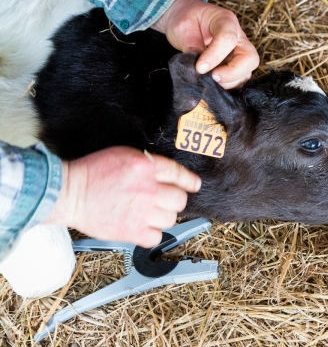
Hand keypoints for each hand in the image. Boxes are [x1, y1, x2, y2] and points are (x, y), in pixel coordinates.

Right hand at [43, 147, 200, 247]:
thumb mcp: (124, 155)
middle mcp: (148, 189)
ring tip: (147, 213)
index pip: (179, 174)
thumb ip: (149, 164)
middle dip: (173, 200)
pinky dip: (151, 234)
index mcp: (146, 166)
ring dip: (162, 217)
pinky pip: (157, 237)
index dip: (189, 181)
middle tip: (161, 201)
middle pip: (180, 200)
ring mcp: (142, 211)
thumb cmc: (93, 173)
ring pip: (171, 219)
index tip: (194, 186)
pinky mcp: (133, 231)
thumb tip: (168, 175)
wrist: (69, 193)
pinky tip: (141, 226)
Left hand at [152, 0, 259, 88]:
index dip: (215, 56)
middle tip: (212, 77)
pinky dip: (228, 86)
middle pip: (250, 58)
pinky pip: (239, 81)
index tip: (199, 68)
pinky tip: (213, 85)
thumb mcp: (182, 28)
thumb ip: (191, 47)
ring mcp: (240, 53)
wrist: (186, 19)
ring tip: (209, 81)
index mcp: (226, 21)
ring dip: (229, 82)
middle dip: (232, 72)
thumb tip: (200, 70)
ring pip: (246, 73)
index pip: (228, 39)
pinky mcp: (237, 66)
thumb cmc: (185, 20)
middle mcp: (239, 37)